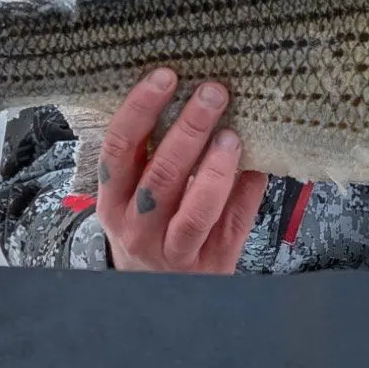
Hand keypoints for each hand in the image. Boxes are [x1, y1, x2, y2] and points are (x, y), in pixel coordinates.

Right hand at [95, 67, 268, 272]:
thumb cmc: (148, 225)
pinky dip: (245, 189)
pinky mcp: (211, 263)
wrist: (157, 292)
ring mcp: (174, 250)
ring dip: (216, 166)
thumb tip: (191, 92)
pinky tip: (255, 162)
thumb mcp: (132, 194)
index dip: (140, 109)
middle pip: (161, 174)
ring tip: (232, 133)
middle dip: (189, 128)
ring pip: (196, 208)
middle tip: (212, 92)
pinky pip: (231, 222)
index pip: (119, 148)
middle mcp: (136, 226)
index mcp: (112, 199)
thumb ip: (153, 152)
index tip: (165, 76)